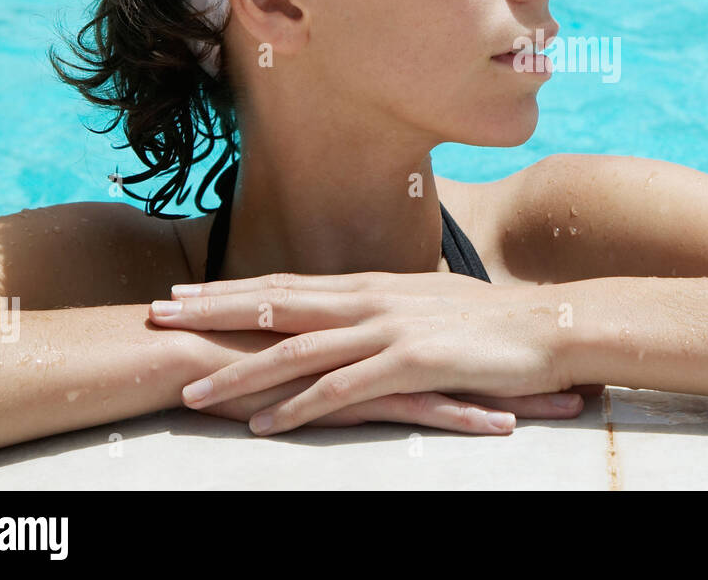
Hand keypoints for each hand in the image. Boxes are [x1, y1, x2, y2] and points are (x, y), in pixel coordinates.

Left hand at [148, 271, 574, 435]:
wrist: (549, 326)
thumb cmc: (493, 323)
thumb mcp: (432, 305)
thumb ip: (388, 310)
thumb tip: (357, 317)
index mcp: (374, 284)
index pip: (287, 282)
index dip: (232, 288)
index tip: (186, 291)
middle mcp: (372, 299)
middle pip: (277, 303)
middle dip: (214, 311)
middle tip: (158, 316)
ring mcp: (389, 329)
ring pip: (297, 349)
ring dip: (241, 370)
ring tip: (191, 389)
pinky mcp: (410, 362)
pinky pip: (342, 389)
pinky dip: (298, 407)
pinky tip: (266, 425)